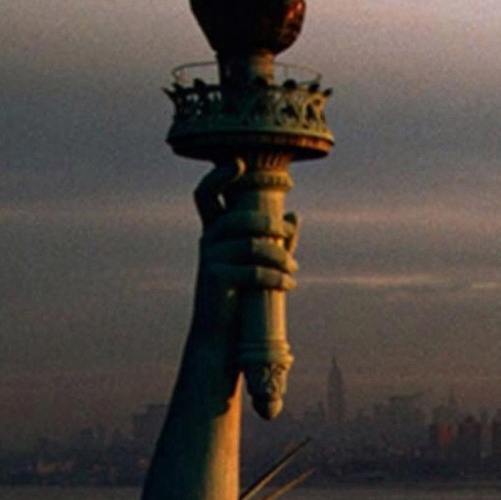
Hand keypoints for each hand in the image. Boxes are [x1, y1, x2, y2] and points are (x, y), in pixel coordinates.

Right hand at [193, 163, 298, 326]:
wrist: (220, 337)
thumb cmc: (240, 296)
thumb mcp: (256, 263)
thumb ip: (273, 239)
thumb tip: (294, 214)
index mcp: (215, 231)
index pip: (206, 194)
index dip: (218, 175)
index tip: (238, 162)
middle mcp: (208, 240)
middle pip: (239, 218)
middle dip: (268, 224)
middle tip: (287, 235)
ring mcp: (209, 259)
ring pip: (253, 246)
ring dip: (280, 256)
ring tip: (294, 270)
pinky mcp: (216, 279)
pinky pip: (254, 271)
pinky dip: (276, 278)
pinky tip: (289, 285)